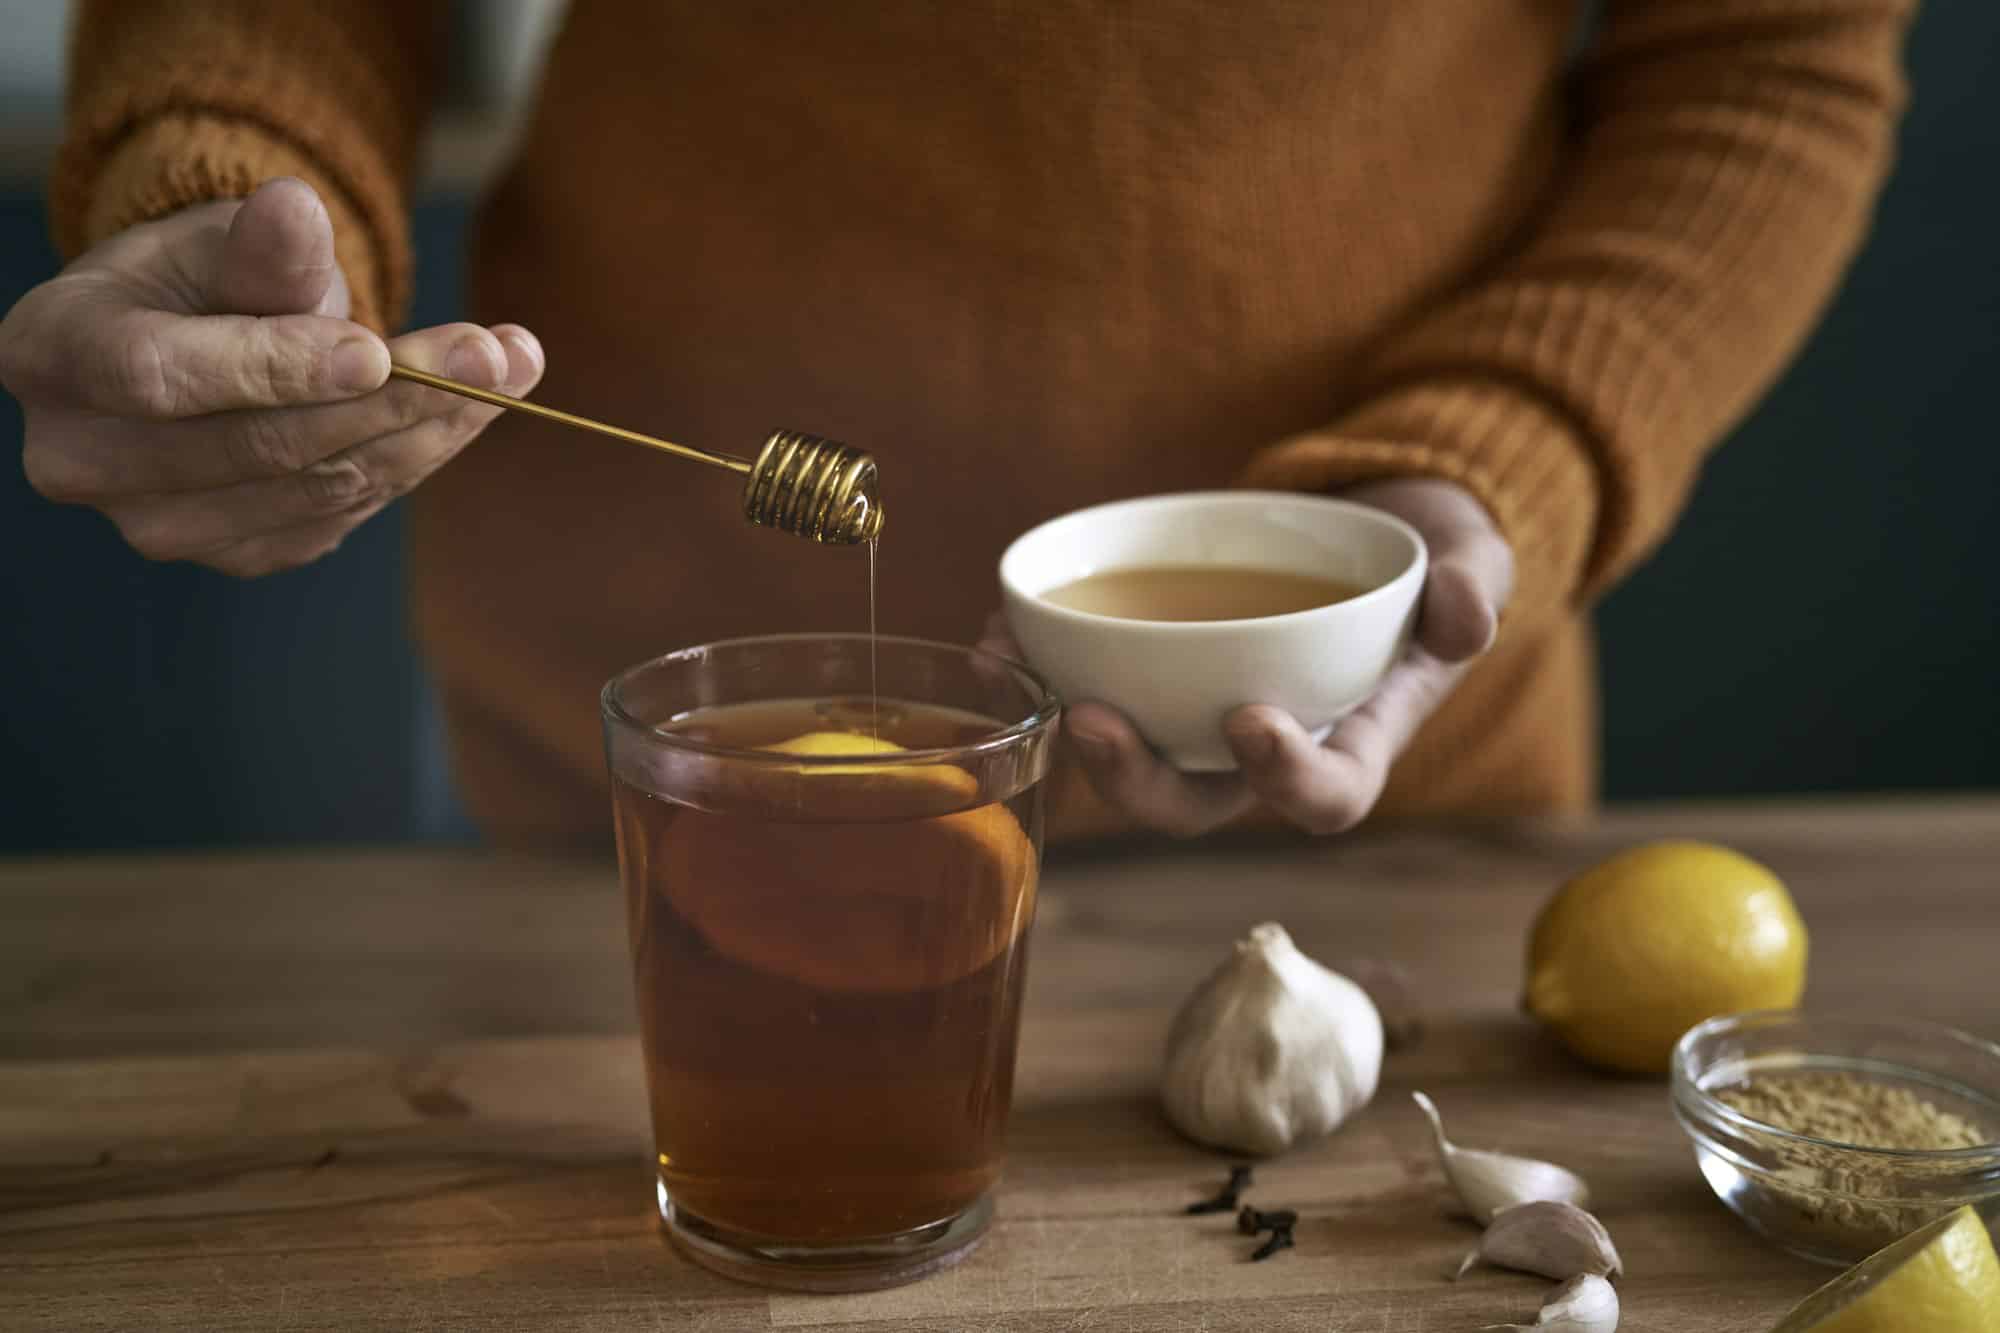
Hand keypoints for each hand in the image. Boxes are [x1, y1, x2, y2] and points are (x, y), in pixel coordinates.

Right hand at [0, 177, 541, 576]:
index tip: (381, 350)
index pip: (165, 379)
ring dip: (431, 429)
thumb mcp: (217, 241)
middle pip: (261, 445)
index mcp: (55, 357)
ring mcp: (161, 523)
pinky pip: (344, 513)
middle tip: (497, 353)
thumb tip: (297, 208)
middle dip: (394, 396)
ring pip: (318, 487)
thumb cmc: (196, 280)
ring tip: (512, 365)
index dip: (277, 369)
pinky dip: (417, 459)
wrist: (198, 342)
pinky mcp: (238, 551)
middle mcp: (87, 459)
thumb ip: (260, 246)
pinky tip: (472, 408)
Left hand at [979, 478, 1513, 835]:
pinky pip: (1097, 690)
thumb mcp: (1473, 558)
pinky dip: (1044, 669)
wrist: (1376, 522)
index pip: (1325, 799)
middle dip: (1138, 779)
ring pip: (1132, 758)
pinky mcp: (1158, 672)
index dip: (1286, 781)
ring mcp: (1205, 714)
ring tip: (1021, 670)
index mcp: (1356, 741)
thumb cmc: (1431, 558)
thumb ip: (1475, 584)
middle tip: (1093, 718)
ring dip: (1071, 733)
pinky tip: (1004, 632)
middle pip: (1196, 803)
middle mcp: (1268, 748)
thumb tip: (1464, 618)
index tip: (1252, 720)